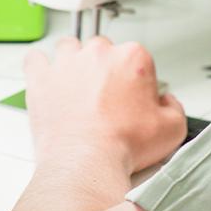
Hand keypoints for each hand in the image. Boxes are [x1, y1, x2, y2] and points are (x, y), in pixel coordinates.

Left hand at [23, 37, 186, 173]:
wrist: (87, 162)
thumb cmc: (123, 145)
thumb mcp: (172, 129)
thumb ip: (175, 108)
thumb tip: (167, 102)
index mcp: (132, 58)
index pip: (136, 57)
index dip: (135, 79)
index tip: (131, 96)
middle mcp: (98, 53)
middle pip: (103, 50)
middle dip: (104, 69)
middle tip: (105, 96)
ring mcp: (67, 63)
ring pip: (70, 48)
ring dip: (74, 62)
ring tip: (78, 86)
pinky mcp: (41, 78)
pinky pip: (35, 59)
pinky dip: (40, 67)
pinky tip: (48, 79)